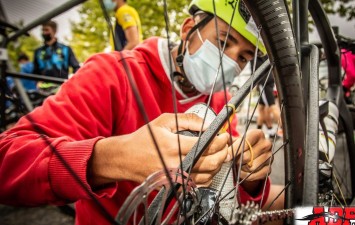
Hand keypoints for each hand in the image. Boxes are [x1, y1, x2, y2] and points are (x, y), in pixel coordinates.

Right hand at [88, 113, 229, 187]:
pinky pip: (198, 184)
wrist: (125, 158)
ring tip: (221, 154)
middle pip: (211, 162)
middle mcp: (176, 164)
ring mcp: (176, 178)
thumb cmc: (143, 140)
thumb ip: (187, 120)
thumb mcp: (163, 122)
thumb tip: (207, 124)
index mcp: (174, 146)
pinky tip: (209, 167)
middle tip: (227, 145)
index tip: (225, 135)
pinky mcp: (175, 185)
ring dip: (218, 164)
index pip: (206, 145)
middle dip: (224, 153)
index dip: (221, 140)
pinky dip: (208, 176)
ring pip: (207, 175)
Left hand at [229, 130, 271, 194]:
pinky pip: (254, 175)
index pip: (245, 143)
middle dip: (237, 160)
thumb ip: (229, 140)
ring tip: (240, 164)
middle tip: (234, 160)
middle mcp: (266, 144)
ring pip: (250, 167)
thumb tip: (224, 142)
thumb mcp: (236, 140)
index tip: (227, 157)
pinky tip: (243, 171)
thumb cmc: (242, 147)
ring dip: (241, 168)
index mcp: (258, 134)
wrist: (251, 156)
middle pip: (247, 156)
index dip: (234, 150)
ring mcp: (269, 157)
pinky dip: (246, 175)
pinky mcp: (269, 168)